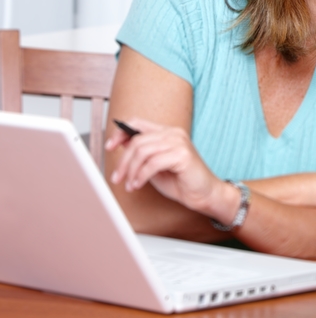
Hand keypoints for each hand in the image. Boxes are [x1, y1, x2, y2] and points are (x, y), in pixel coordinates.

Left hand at [106, 118, 235, 222]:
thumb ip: (142, 155)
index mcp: (167, 133)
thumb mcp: (154, 166)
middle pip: (137, 141)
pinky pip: (153, 163)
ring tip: (129, 184)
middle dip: (123, 161)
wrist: (204, 194)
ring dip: (131, 171)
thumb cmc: (181, 181)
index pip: (138, 123)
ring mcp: (179, 142)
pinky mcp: (183, 155)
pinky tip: (138, 185)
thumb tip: (121, 145)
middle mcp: (173, 134)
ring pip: (142, 151)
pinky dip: (141, 176)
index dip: (120, 133)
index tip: (109, 146)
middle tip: (117, 177)